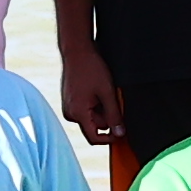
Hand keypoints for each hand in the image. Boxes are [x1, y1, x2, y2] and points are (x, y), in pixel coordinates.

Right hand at [57, 36, 124, 150]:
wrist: (77, 52)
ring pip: (91, 117)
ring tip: (103, 91)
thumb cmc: (91, 69)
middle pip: (95, 126)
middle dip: (107, 116)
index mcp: (77, 113)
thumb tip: (120, 133)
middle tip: (112, 98)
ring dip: (101, 108)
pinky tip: (96, 90)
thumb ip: (114, 115)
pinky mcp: (70, 101)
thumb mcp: (107, 93)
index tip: (121, 132)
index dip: (110, 138)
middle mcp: (70, 113)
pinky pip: (86, 109)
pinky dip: (94, 103)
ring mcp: (69, 107)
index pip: (94, 138)